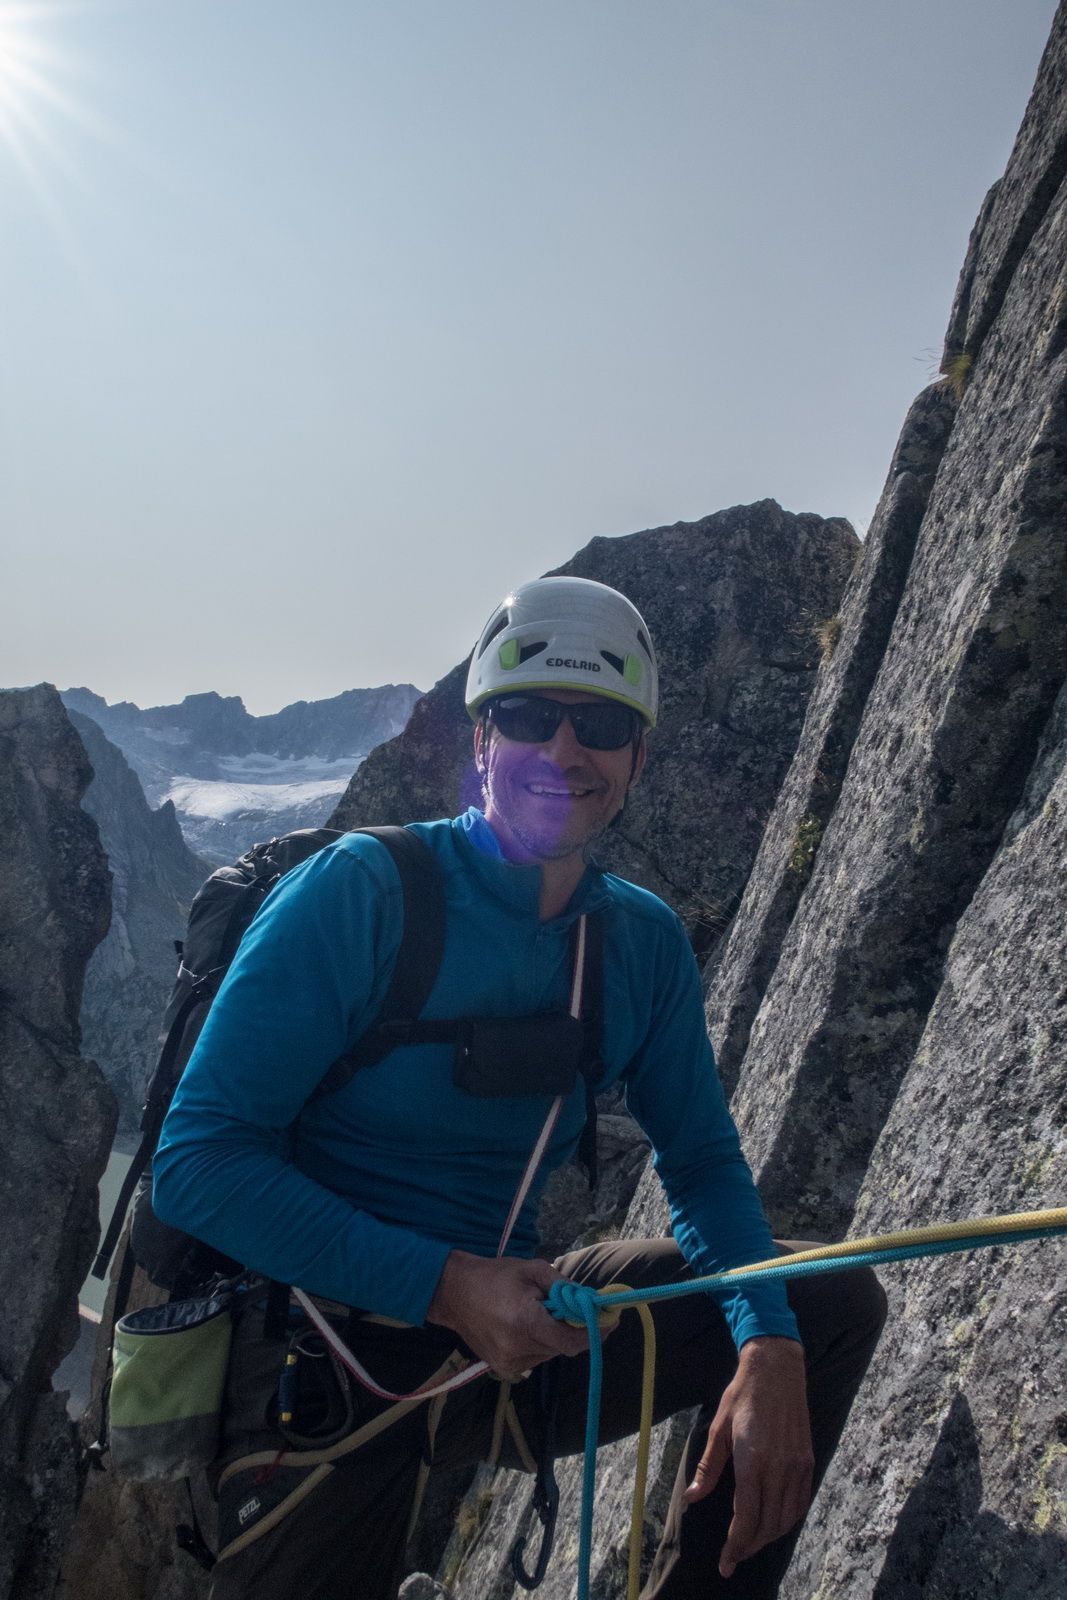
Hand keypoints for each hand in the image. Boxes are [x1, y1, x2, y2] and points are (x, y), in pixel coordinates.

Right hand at [425, 1251, 590, 1380]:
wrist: (453, 1292)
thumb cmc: (495, 1275)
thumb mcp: (532, 1270)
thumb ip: (564, 1286)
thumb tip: (591, 1300)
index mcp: (526, 1323)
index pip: (572, 1341)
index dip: (595, 1332)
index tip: (611, 1320)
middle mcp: (518, 1349)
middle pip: (564, 1348)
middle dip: (576, 1330)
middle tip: (582, 1311)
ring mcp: (509, 1363)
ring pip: (550, 1354)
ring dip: (556, 1336)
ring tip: (543, 1313)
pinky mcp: (503, 1369)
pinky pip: (535, 1358)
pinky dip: (541, 1344)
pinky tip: (528, 1325)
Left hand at [683, 1336, 813, 1578]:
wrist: (776, 1367)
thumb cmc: (742, 1394)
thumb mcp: (718, 1428)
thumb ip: (708, 1468)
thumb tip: (691, 1499)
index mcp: (753, 1460)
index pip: (746, 1518)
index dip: (735, 1546)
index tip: (725, 1563)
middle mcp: (779, 1467)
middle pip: (767, 1525)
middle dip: (749, 1547)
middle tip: (733, 1557)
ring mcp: (797, 1464)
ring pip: (787, 1518)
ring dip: (768, 1537)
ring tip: (750, 1543)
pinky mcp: (808, 1460)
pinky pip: (801, 1502)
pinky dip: (788, 1519)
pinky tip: (774, 1522)